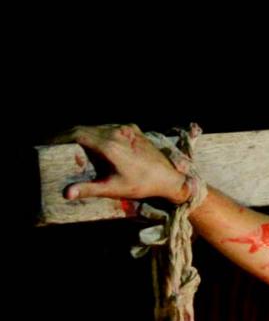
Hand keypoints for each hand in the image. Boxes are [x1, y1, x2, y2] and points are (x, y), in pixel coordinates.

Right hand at [59, 124, 188, 202]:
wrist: (170, 177)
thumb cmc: (142, 185)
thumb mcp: (114, 188)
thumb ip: (89, 189)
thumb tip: (66, 193)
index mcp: (110, 145)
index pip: (77, 134)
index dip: (60, 137)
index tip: (47, 142)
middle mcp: (117, 132)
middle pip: (84, 128)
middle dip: (67, 135)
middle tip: (53, 143)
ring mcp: (126, 129)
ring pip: (96, 126)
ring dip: (82, 133)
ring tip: (69, 142)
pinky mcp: (133, 129)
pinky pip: (109, 127)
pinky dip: (97, 132)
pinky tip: (91, 141)